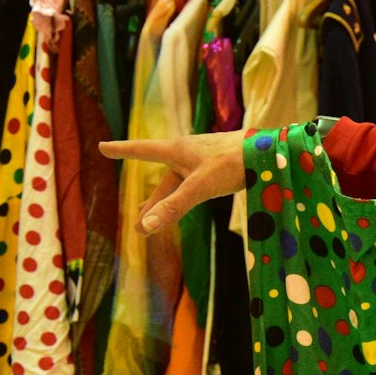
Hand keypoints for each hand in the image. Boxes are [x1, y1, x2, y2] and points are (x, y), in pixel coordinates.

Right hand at [97, 130, 247, 232]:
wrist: (272, 151)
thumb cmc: (234, 163)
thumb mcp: (200, 186)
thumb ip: (174, 206)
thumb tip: (145, 227)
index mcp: (177, 150)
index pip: (142, 150)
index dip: (122, 150)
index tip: (102, 147)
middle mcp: (189, 152)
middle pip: (164, 181)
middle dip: (152, 203)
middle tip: (139, 222)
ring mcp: (206, 159)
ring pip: (182, 184)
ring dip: (170, 202)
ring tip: (160, 219)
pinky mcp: (223, 166)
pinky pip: (199, 182)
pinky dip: (190, 195)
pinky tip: (196, 196)